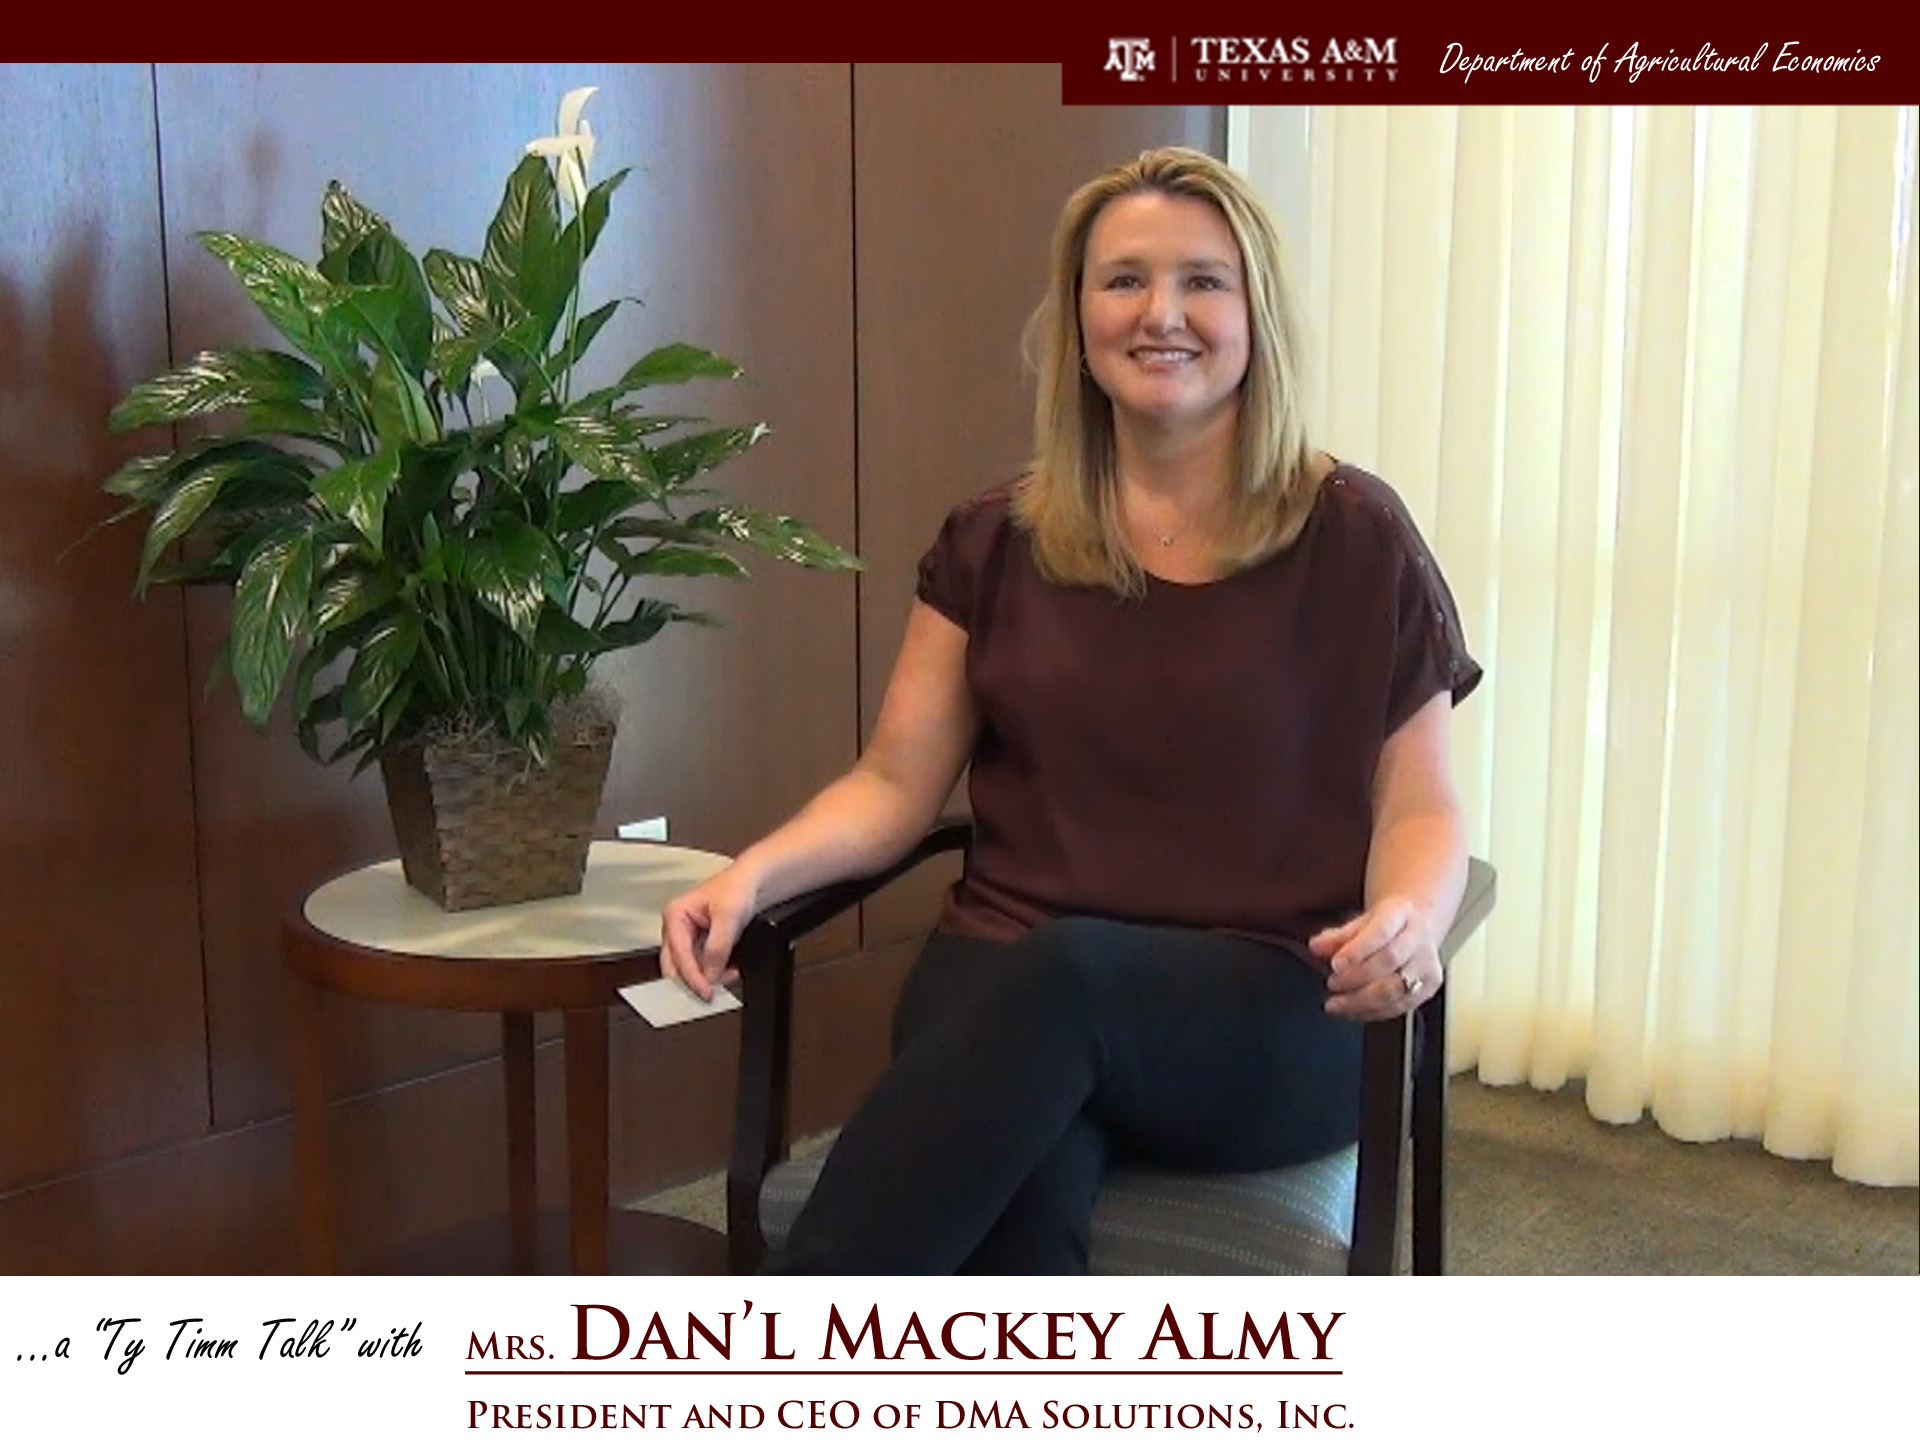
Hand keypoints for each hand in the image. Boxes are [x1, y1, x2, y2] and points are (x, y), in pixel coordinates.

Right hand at [659, 862, 761, 1000]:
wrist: (756, 881)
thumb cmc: (738, 887)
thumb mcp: (728, 917)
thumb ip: (717, 948)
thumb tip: (709, 975)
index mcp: (675, 915)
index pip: (679, 954)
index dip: (692, 976)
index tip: (706, 992)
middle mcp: (677, 927)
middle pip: (677, 965)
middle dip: (694, 981)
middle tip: (710, 996)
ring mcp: (689, 937)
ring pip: (691, 968)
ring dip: (707, 977)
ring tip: (728, 977)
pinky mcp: (702, 943)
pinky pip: (704, 965)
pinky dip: (715, 972)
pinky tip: (729, 972)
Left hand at [1309, 896, 1441, 1021]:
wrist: (1416, 927)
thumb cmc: (1385, 926)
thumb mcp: (1359, 922)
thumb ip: (1336, 936)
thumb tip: (1316, 946)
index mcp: (1400, 914)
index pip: (1381, 931)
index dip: (1358, 950)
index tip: (1335, 964)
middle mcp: (1418, 938)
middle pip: (1390, 961)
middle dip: (1357, 977)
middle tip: (1333, 984)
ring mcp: (1426, 964)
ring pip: (1396, 988)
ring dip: (1362, 1001)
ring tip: (1337, 1004)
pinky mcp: (1428, 987)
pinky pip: (1400, 1006)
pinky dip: (1372, 1012)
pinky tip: (1352, 1011)